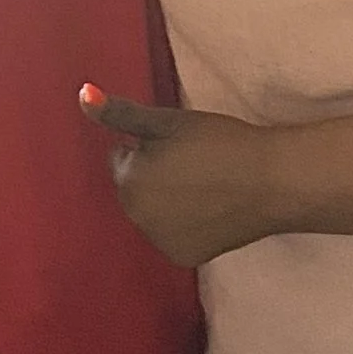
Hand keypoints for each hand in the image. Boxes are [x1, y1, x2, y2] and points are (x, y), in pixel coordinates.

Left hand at [79, 87, 281, 266]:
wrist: (270, 182)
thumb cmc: (219, 143)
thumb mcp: (168, 121)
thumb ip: (121, 113)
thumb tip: (82, 95)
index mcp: (128, 181)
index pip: (123, 160)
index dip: (151, 148)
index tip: (181, 145)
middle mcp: (136, 218)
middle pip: (136, 190)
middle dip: (154, 177)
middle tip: (195, 164)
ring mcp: (159, 242)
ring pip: (154, 215)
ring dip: (168, 203)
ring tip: (206, 185)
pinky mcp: (183, 258)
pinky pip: (173, 238)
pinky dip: (186, 227)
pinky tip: (211, 211)